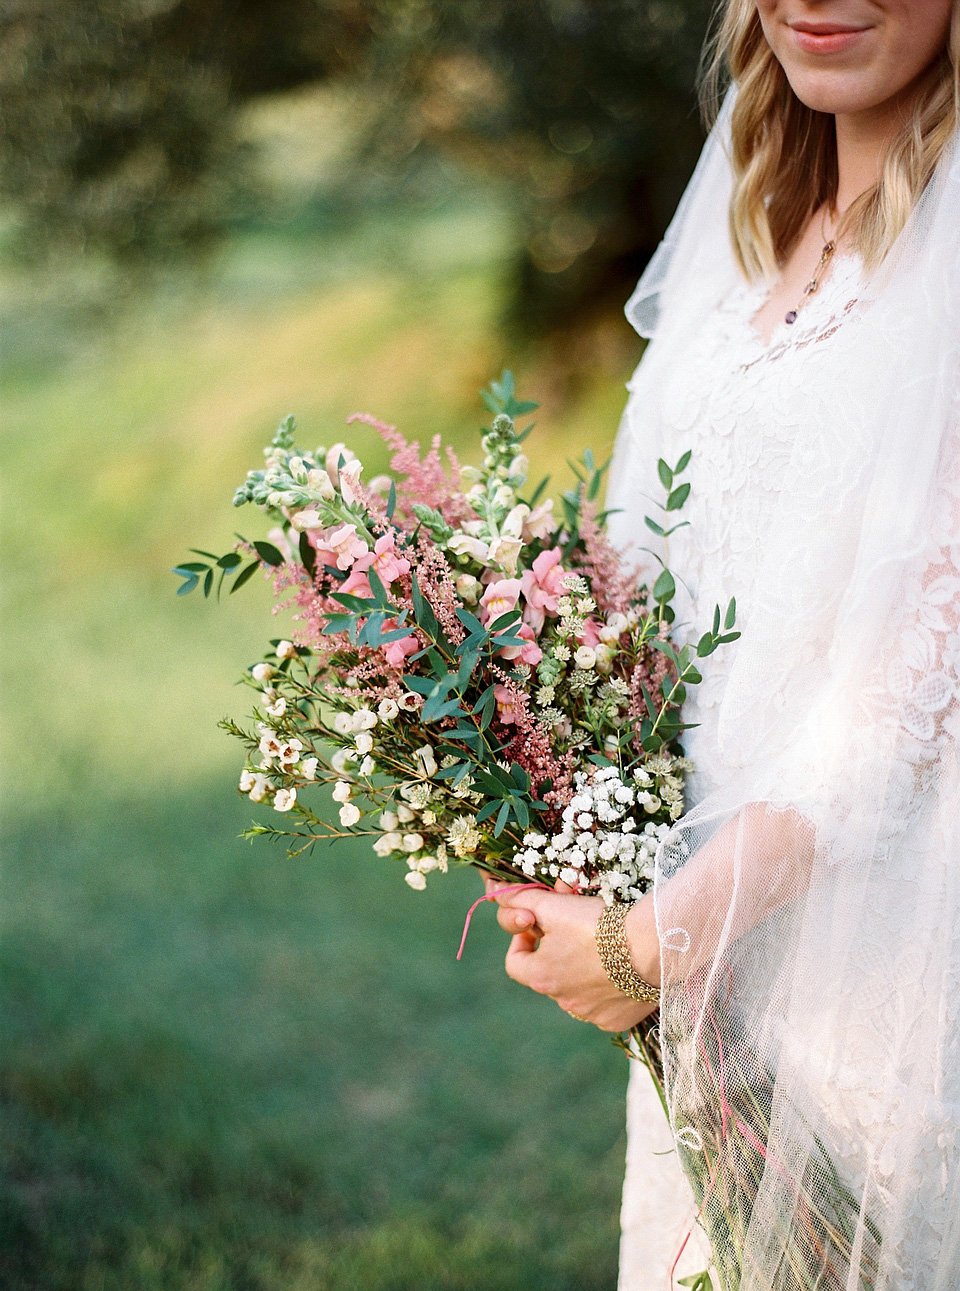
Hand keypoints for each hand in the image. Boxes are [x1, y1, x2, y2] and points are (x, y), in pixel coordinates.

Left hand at [489, 879, 657, 1031]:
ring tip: (600, 943)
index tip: (535, 925)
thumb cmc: (598, 925)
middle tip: (574, 925)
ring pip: (577, 989)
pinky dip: (608, 986)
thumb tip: (493, 892)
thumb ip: (521, 900)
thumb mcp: (554, 906)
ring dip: (581, 967)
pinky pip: (605, 1003)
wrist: (653, 946)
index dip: (521, 940)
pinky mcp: (618, 1020)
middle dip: (555, 949)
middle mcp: (563, 1002)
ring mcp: (592, 1014)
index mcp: (541, 978)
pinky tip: (621, 965)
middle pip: (548, 974)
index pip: (515, 963)